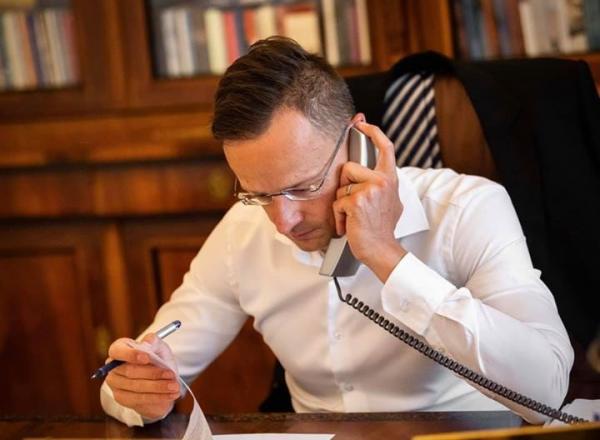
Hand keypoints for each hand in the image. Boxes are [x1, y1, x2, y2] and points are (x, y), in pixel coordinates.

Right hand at [105, 333, 179, 420]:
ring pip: (136, 387)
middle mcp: (113, 367)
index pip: (118, 351)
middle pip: (129, 372)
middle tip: (171, 374)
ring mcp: (116, 385)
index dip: (131, 355)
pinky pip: (139, 400)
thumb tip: (148, 342)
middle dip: (153, 373)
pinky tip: (170, 395)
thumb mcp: (159, 347)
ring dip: (158, 387)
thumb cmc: (157, 358)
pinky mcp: (122, 399)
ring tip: (174, 386)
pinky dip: (157, 397)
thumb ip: (153, 342)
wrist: (160, 379)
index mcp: (119, 349)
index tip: (147, 357)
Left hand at [332, 120, 405, 281]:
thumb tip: (374, 174)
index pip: (385, 147)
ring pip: (340, 187)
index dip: (373, 132)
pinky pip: (337, 203)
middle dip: (345, 187)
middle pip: (349, 168)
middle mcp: (382, 181)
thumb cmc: (381, 228)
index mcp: (390, 179)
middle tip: (354, 205)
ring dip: (341, 204)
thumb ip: (382, 185)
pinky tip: (350, 224)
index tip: (362, 124)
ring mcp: (370, 190)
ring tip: (353, 217)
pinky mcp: (357, 202)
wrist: (382, 250)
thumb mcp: (390, 201)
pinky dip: (339, 217)